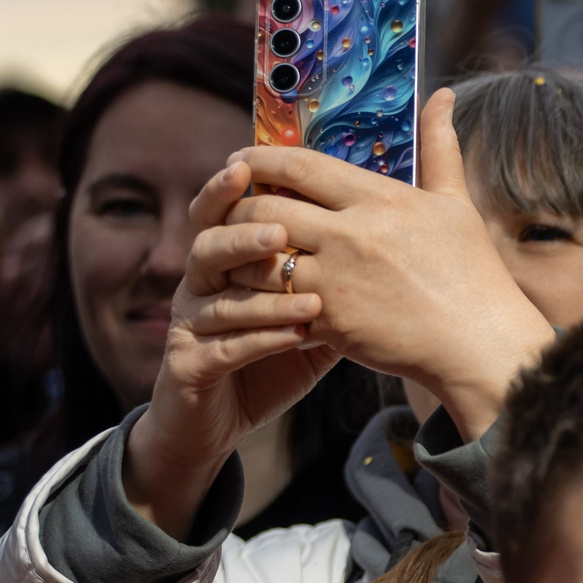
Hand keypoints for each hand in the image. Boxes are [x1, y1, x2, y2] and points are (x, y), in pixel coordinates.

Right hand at [120, 165, 336, 534]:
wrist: (220, 419)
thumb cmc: (271, 353)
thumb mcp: (313, 310)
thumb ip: (339, 271)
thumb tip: (393, 230)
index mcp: (226, 260)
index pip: (226, 210)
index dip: (236, 187)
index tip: (257, 163)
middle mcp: (201, 285)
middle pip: (209, 242)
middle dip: (244, 232)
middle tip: (283, 229)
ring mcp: (190, 325)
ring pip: (216, 296)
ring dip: (261, 292)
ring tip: (304, 291)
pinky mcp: (189, 366)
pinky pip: (224, 348)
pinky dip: (261, 340)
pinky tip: (297, 337)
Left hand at [221, 88, 554, 439]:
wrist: (480, 345)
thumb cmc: (473, 274)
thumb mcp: (457, 204)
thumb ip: (441, 148)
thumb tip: (442, 96)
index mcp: (381, 199)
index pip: (301, 165)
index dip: (260, 159)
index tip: (241, 160)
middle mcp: (353, 233)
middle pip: (265, 206)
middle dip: (236, 206)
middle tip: (229, 208)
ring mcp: (338, 278)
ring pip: (257, 255)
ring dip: (238, 254)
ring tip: (234, 253)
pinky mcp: (329, 320)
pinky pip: (270, 301)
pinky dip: (255, 298)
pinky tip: (255, 296)